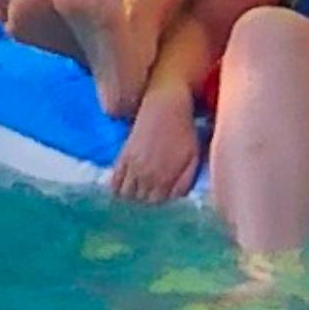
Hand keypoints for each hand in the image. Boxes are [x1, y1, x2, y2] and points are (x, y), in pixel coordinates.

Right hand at [110, 86, 200, 202]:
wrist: (166, 107)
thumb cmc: (184, 132)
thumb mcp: (193, 157)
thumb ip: (185, 181)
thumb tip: (176, 198)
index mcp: (166, 177)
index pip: (157, 201)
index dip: (159, 199)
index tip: (160, 193)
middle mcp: (147, 175)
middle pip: (141, 199)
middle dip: (145, 197)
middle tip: (149, 191)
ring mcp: (133, 166)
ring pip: (126, 193)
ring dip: (131, 194)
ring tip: (137, 190)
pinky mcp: (123, 156)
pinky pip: (115, 181)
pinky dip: (116, 187)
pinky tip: (122, 187)